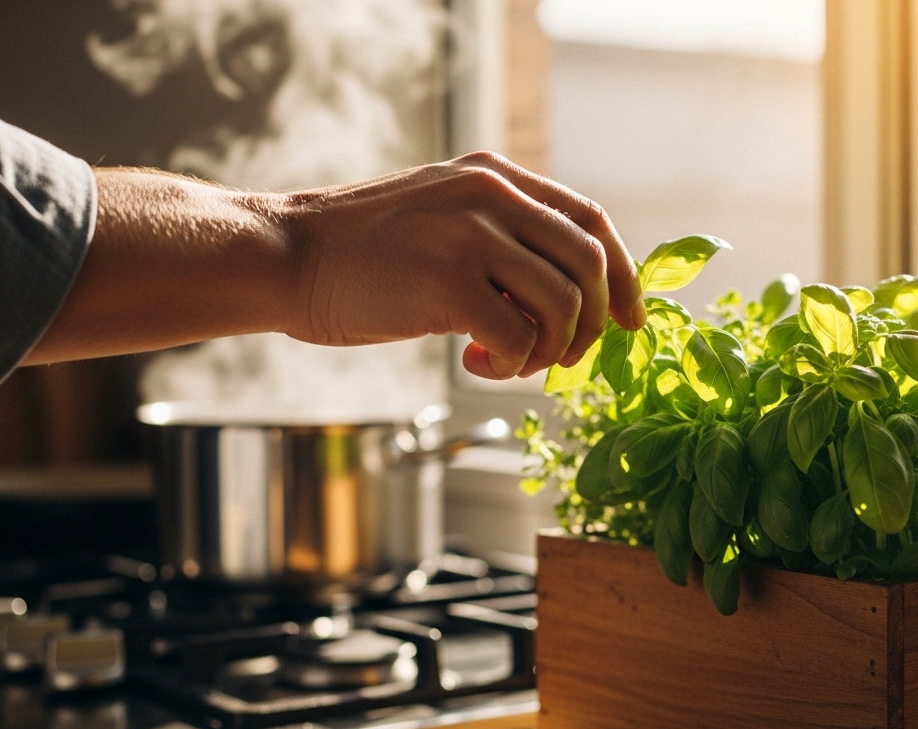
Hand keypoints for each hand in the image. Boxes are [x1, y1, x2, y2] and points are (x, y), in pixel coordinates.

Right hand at [280, 151, 645, 378]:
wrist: (285, 255)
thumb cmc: (360, 252)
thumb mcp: (441, 215)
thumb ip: (499, 235)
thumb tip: (566, 294)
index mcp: (494, 176)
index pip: (590, 220)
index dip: (624, 275)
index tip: (632, 320)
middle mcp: (490, 195)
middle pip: (591, 262)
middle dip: (594, 323)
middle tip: (564, 357)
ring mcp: (469, 236)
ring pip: (564, 304)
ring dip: (550, 350)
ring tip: (509, 360)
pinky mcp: (447, 283)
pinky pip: (519, 337)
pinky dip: (513, 363)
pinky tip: (476, 362)